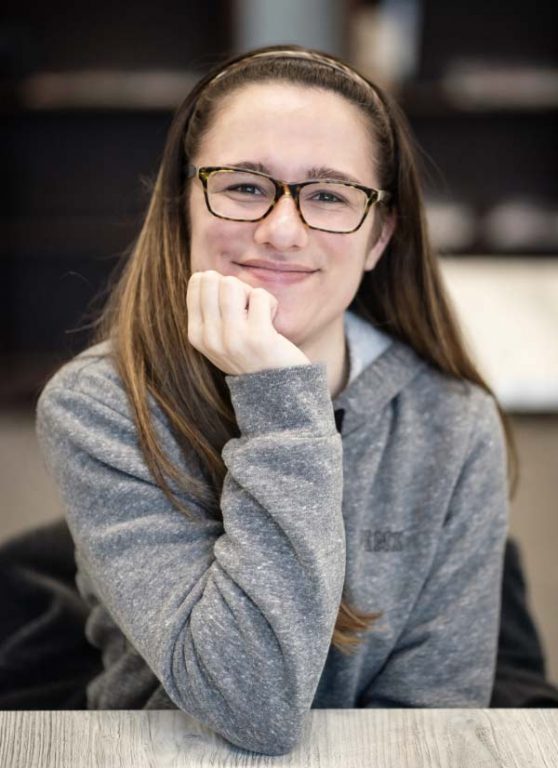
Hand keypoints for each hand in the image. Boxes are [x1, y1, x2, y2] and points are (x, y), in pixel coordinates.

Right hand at [186, 270, 309, 374]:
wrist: (278, 391)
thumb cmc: (252, 354)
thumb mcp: (220, 338)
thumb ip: (210, 310)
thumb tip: (206, 276)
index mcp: (196, 335)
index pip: (197, 282)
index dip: (220, 286)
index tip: (232, 309)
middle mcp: (209, 338)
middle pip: (214, 279)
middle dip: (236, 287)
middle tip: (247, 311)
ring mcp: (232, 339)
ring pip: (232, 284)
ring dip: (252, 295)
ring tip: (259, 317)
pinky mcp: (258, 338)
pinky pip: (260, 296)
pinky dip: (271, 304)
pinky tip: (272, 326)